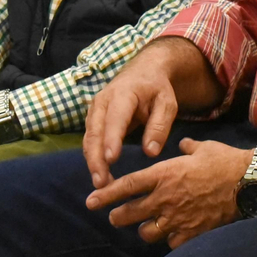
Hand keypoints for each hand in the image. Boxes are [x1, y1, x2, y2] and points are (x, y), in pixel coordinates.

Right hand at [82, 40, 196, 188]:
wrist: (144, 71)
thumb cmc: (157, 88)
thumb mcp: (167, 103)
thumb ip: (160, 126)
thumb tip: (151, 152)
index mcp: (123, 93)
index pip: (115, 119)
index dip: (112, 139)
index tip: (112, 160)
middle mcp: (102, 101)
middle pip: (94, 132)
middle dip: (96, 158)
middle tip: (101, 183)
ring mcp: (95, 110)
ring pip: (89, 138)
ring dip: (92, 161)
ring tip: (101, 184)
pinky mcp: (93, 119)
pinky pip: (90, 140)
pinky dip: (93, 157)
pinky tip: (100, 174)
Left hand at [87, 138, 248, 248]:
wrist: (248, 182)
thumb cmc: (225, 161)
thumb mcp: (202, 147)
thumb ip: (186, 147)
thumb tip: (183, 144)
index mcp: (164, 174)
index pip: (126, 186)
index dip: (106, 195)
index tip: (90, 201)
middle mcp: (166, 198)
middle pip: (130, 213)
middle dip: (118, 216)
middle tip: (115, 217)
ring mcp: (178, 218)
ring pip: (147, 233)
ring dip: (145, 230)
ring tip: (148, 226)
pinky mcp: (192, 233)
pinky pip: (172, 243)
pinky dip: (170, 240)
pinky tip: (174, 235)